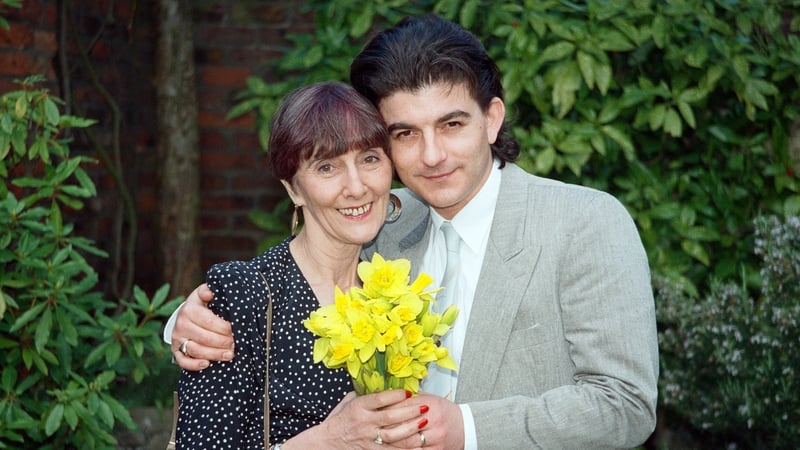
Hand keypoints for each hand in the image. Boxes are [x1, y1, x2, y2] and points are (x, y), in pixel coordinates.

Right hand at [171, 283, 234, 370]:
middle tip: (236, 344)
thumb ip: (208, 291)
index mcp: (189, 310)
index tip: (236, 330)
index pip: (209, 321)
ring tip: (230, 355)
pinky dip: (194, 365)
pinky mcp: (175, 351)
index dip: (224, 328)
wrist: (186, 315)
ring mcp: (177, 339)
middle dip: (223, 342)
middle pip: (204, 338)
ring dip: (214, 354)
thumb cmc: (201, 304)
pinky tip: (207, 364)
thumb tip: (210, 293)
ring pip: (196, 350)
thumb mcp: (204, 294)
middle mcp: (181, 325)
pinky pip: (183, 361)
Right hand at [286, 390, 429, 449]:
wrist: (327, 442)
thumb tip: (385, 383)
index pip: (379, 399)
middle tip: (424, 406)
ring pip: (393, 435)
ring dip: (411, 429)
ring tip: (424, 422)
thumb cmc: (340, 418)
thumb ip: (366, 393)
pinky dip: (406, 448)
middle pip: (390, 417)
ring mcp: (368, 438)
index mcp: (358, 407)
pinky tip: (419, 444)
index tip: (409, 391)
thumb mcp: (349, 401)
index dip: (396, 395)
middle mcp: (364, 423)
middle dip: (410, 411)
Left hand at [385, 392, 463, 449]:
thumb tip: (391, 397)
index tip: (378, 412)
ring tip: (381, 441)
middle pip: (404, 425)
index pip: (405, 406)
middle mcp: (434, 420)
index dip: (389, 410)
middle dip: (387, 428)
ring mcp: (436, 437)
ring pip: (408, 442)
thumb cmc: (446, 412)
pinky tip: (395, 449)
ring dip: (393, 442)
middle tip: (374, 429)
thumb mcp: (431, 400)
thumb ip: (413, 399)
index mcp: (431, 404)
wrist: (467, 427)